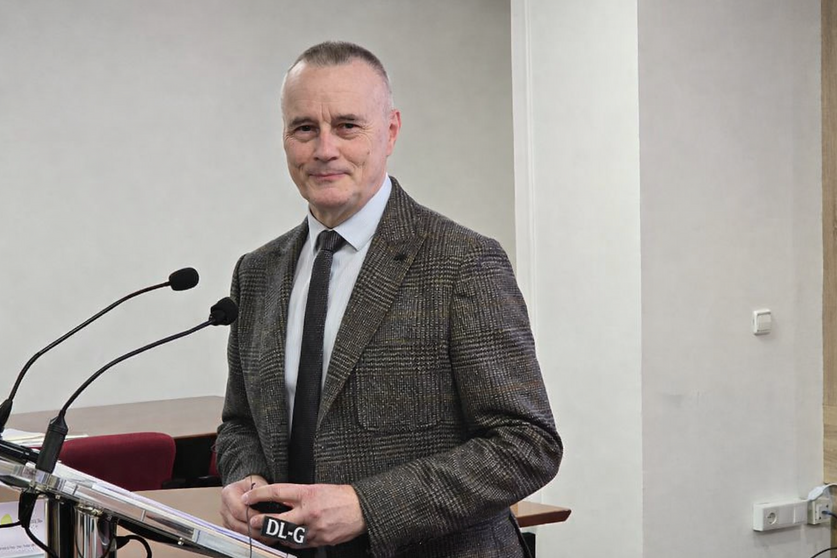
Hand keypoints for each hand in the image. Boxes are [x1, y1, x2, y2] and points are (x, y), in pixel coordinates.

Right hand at [220, 475, 267, 534]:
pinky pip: (239, 535)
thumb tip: (269, 499)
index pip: (238, 510)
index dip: (252, 516)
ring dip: (252, 536)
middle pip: (236, 524)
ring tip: (266, 536)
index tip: (264, 519)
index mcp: (228, 493)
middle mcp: (224, 507)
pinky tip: (261, 538)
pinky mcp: (229, 526)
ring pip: (237, 532)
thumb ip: (261, 489)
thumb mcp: (256, 481)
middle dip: (253, 530)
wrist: (245, 488)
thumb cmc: (251, 485)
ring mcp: (226, 518)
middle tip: (267, 531)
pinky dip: (250, 538)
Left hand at [243, 483, 366, 547]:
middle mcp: (309, 511)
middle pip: (278, 519)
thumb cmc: (340, 497)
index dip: (259, 494)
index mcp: (308, 493)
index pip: (278, 492)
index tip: (247, 497)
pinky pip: (301, 543)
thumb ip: (299, 496)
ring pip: (288, 535)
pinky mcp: (321, 539)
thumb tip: (281, 501)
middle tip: (252, 522)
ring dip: (278, 534)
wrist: (362, 508)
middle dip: (262, 522)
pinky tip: (291, 537)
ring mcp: (315, 527)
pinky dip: (293, 540)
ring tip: (271, 532)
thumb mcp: (318, 489)